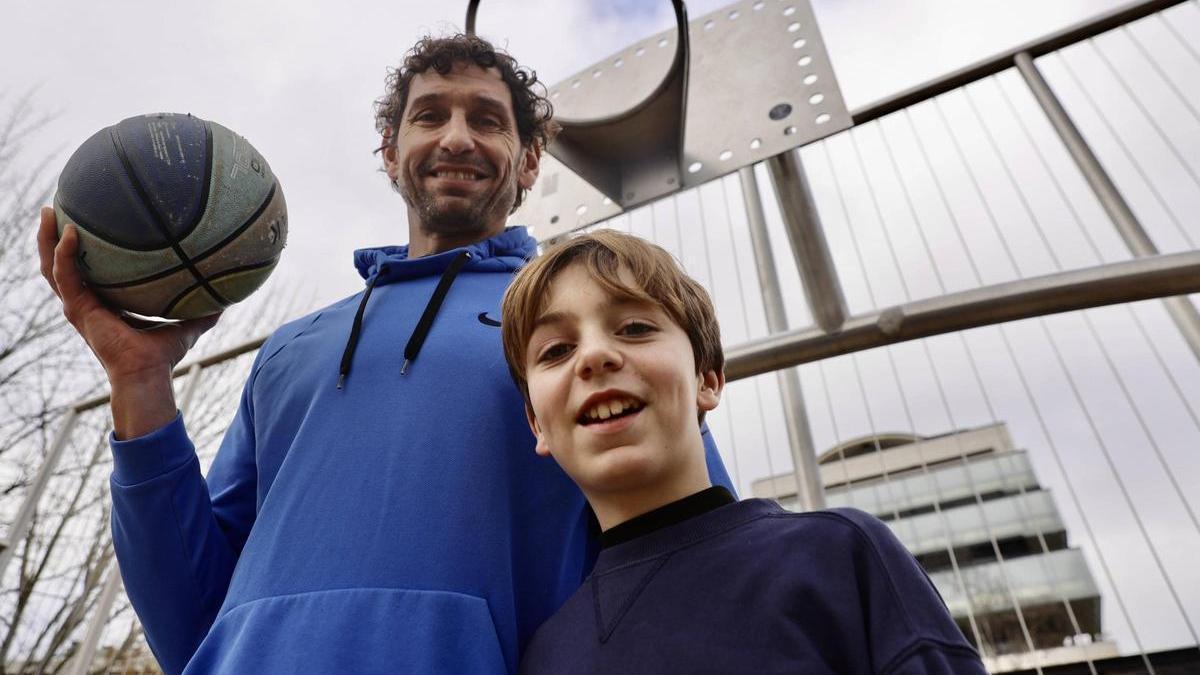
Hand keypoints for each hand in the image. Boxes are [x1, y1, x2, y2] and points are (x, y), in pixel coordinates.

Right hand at [37, 207, 220, 437]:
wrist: (147, 373)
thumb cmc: (163, 356)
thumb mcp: (188, 325)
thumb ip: (204, 310)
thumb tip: (228, 298)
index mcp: (105, 304)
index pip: (89, 272)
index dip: (84, 250)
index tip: (88, 222)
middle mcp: (86, 303)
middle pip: (61, 264)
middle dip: (54, 236)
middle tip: (55, 208)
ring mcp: (78, 307)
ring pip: (51, 266)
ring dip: (47, 238)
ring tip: (48, 211)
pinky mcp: (77, 310)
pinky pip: (64, 275)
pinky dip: (64, 253)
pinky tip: (72, 232)